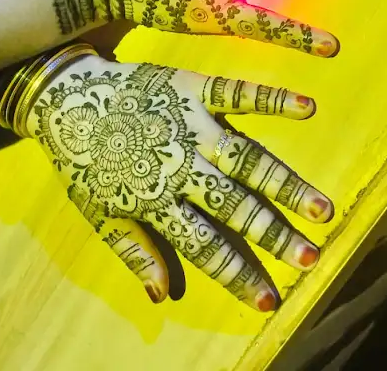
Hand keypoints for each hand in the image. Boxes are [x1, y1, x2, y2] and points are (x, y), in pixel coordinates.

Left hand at [27, 52, 332, 309]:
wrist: (65, 96)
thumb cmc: (84, 159)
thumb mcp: (97, 213)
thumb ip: (134, 252)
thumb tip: (164, 297)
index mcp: (155, 201)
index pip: (205, 247)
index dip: (238, 274)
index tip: (271, 297)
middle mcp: (180, 167)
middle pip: (234, 207)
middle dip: (273, 235)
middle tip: (310, 256)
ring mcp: (191, 126)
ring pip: (247, 160)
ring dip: (286, 185)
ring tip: (321, 208)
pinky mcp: (193, 89)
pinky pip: (238, 93)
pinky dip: (272, 100)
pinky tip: (306, 109)